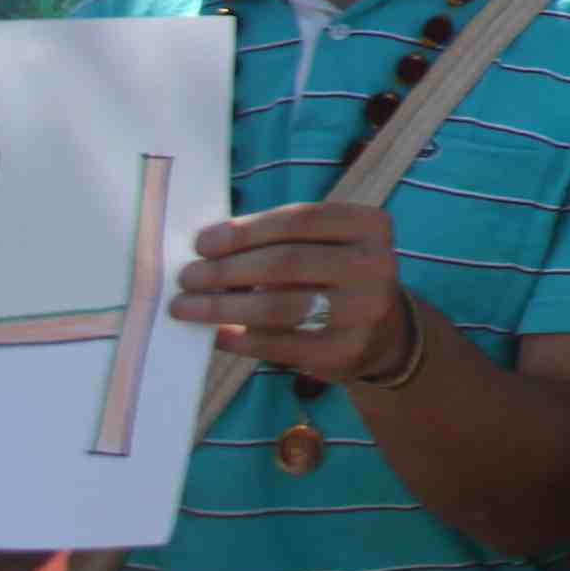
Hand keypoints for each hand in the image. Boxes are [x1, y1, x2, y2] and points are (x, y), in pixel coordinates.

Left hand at [176, 203, 411, 385]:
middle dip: (227, 269)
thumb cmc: (335, 278)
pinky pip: (280, 344)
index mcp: (370, 226)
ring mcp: (364, 310)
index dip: (246, 230)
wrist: (384, 332)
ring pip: (279, 305)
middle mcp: (376, 265)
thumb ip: (279, 241)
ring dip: (222, 306)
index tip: (201, 243)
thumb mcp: (325, 246)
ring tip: (186, 306)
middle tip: (186, 277)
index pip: (301, 219)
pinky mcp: (345, 351)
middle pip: (286, 262)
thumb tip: (207, 249)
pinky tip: (217, 334)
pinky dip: (240, 339)